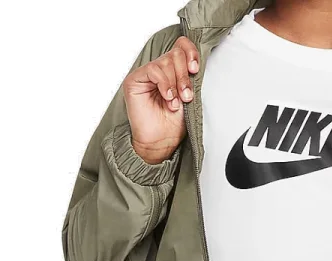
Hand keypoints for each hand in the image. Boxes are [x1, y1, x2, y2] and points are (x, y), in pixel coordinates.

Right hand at [123, 37, 199, 164]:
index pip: (181, 46)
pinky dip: (164, 84)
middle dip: (184, 76)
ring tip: (175, 103)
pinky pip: (154, 70)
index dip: (190, 53)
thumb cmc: (173, 124)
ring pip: (166, 61)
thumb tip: (196, 64)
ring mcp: (146, 74)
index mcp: (173, 71)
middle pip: (175, 53)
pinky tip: (168, 98)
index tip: (195, 69)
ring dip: (175, 83)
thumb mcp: (188, 97)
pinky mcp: (135, 80)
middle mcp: (159, 69)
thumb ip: (190, 78)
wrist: (160, 143)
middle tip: (186, 96)